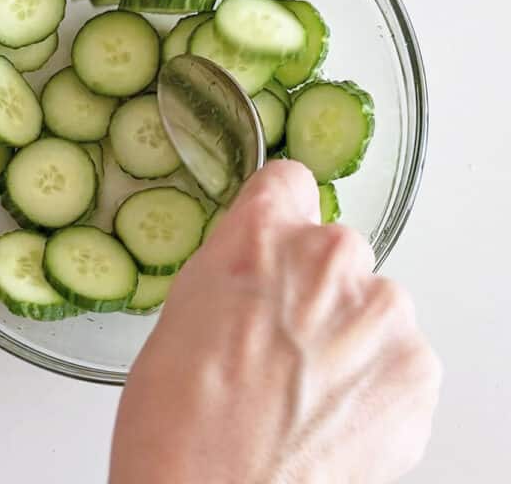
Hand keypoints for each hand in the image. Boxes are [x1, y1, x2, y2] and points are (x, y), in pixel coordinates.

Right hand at [110, 161, 440, 483]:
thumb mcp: (186, 307)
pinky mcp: (418, 369)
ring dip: (348, 332)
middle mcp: (329, 258)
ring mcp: (382, 313)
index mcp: (261, 235)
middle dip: (314, 283)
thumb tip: (265, 258)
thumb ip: (240, 263)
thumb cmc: (179, 418)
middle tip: (282, 339)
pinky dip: (373, 378)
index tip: (279, 239)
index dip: (278, 214)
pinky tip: (332, 413)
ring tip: (305, 388)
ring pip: (371, 302)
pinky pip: (398, 352)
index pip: (289, 180)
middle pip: (334, 247)